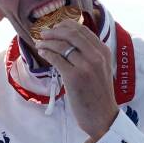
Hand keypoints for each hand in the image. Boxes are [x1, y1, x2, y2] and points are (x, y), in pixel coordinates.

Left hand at [36, 22, 118, 142]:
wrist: (102, 117)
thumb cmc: (98, 94)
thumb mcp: (100, 69)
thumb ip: (90, 55)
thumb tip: (69, 42)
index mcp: (104, 51)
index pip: (82, 30)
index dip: (65, 25)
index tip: (55, 27)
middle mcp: (96, 56)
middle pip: (71, 33)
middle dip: (54, 31)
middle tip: (43, 33)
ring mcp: (86, 66)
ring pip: (62, 45)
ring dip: (47, 42)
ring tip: (40, 44)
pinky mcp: (74, 77)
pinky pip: (56, 59)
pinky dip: (47, 53)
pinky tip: (43, 53)